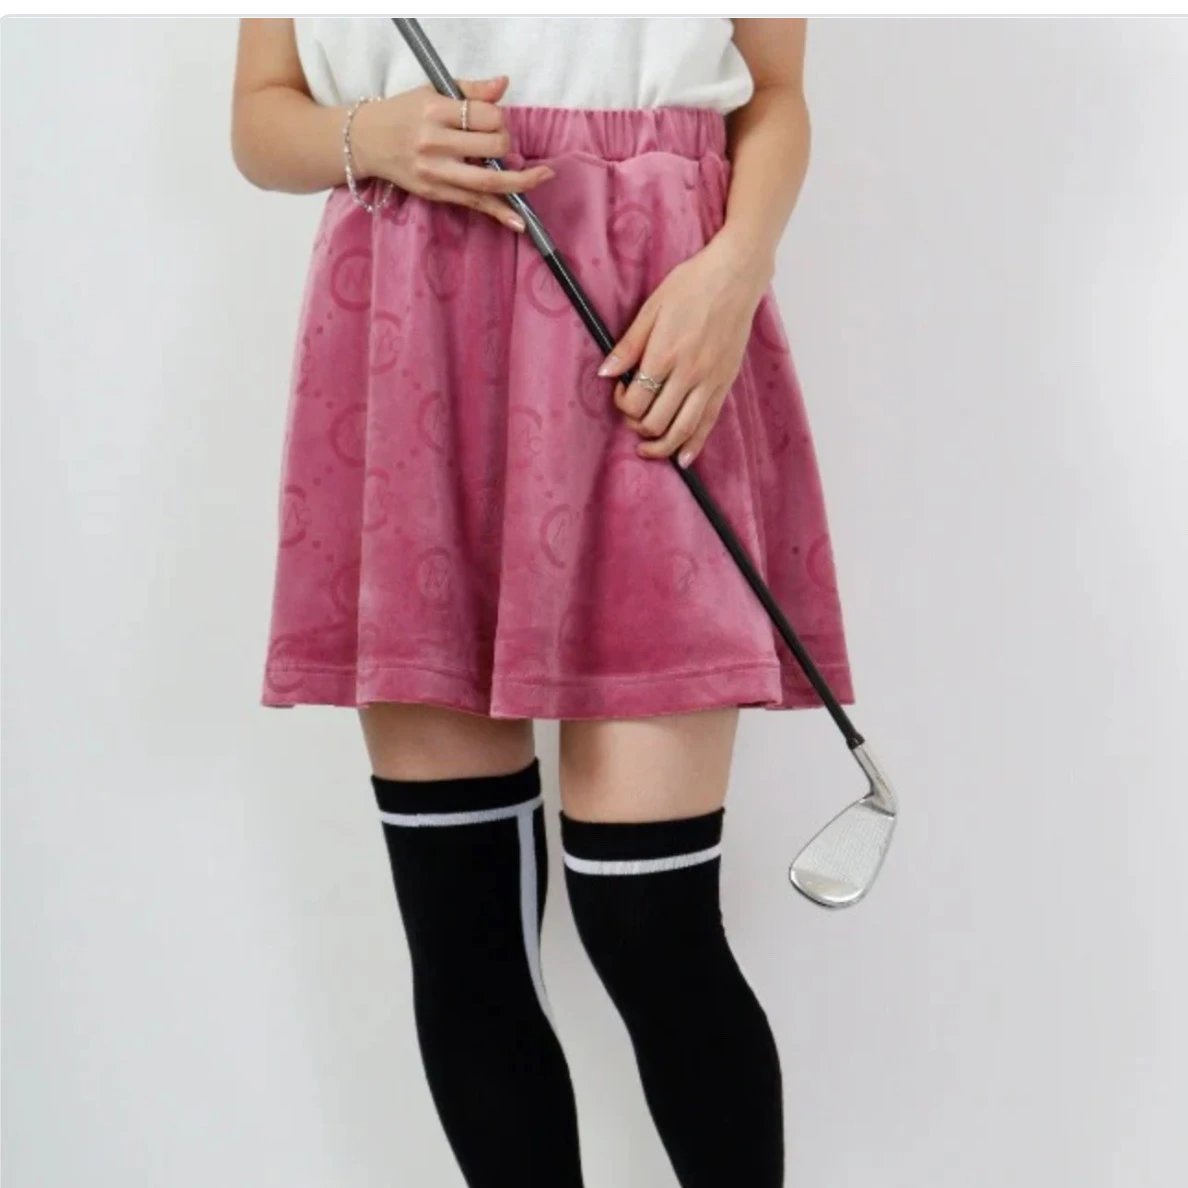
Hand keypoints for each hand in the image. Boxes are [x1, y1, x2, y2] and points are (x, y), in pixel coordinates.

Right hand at [350, 76, 554, 232]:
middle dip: (507, 143)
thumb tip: (504, 84)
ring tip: (543, 177)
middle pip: (493, 147)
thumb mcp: (432, 92)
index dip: (499, 118)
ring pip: (489, 181)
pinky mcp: (436, 193)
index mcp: (436, 111)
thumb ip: (470, 91)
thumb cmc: (404, 113)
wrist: (366, 141)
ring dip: (521, 181)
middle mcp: (435, 142)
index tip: (494, 119)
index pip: (486, 115)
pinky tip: (519, 222)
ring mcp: (436, 172)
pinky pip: (475, 203)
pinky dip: (500, 213)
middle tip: (499, 141)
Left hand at [597, 231, 772, 466]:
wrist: (735, 275)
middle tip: (631, 416)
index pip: (635, 400)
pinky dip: (694, 445)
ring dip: (661, 446)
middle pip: (655, 421)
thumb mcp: (651, 308)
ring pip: (682, 430)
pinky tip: (683, 458)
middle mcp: (688, 373)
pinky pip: (708, 424)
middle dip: (636, 426)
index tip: (620, 391)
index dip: (621, 403)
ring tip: (648, 448)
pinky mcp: (725, 383)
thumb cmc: (692, 284)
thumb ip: (629, 345)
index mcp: (664, 354)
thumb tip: (605, 372)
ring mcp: (709, 381)